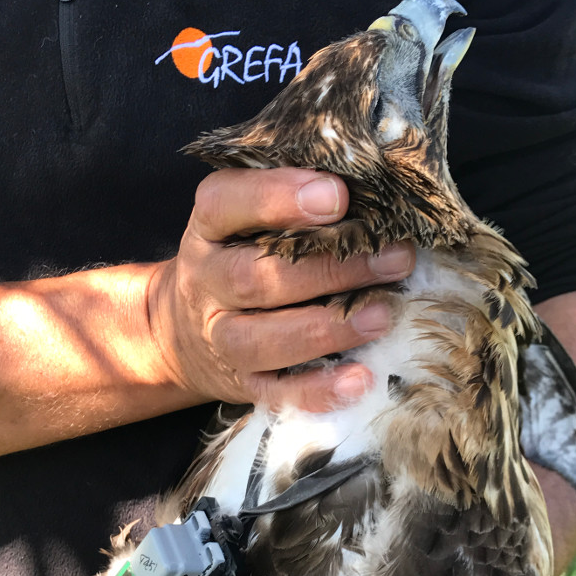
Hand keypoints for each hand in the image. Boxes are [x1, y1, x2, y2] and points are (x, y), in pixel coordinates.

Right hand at [148, 167, 414, 411]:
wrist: (180, 332)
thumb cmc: (236, 259)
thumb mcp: (241, 221)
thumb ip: (286, 198)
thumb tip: (371, 182)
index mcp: (207, 230)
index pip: (226, 204)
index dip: (276, 198)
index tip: (337, 194)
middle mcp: (207, 284)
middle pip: (256, 277)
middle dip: (330, 269)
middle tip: (395, 258)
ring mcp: (221, 339)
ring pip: (263, 339)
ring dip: (327, 328)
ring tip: (382, 315)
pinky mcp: (242, 383)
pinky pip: (275, 393)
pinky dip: (317, 390)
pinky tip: (359, 379)